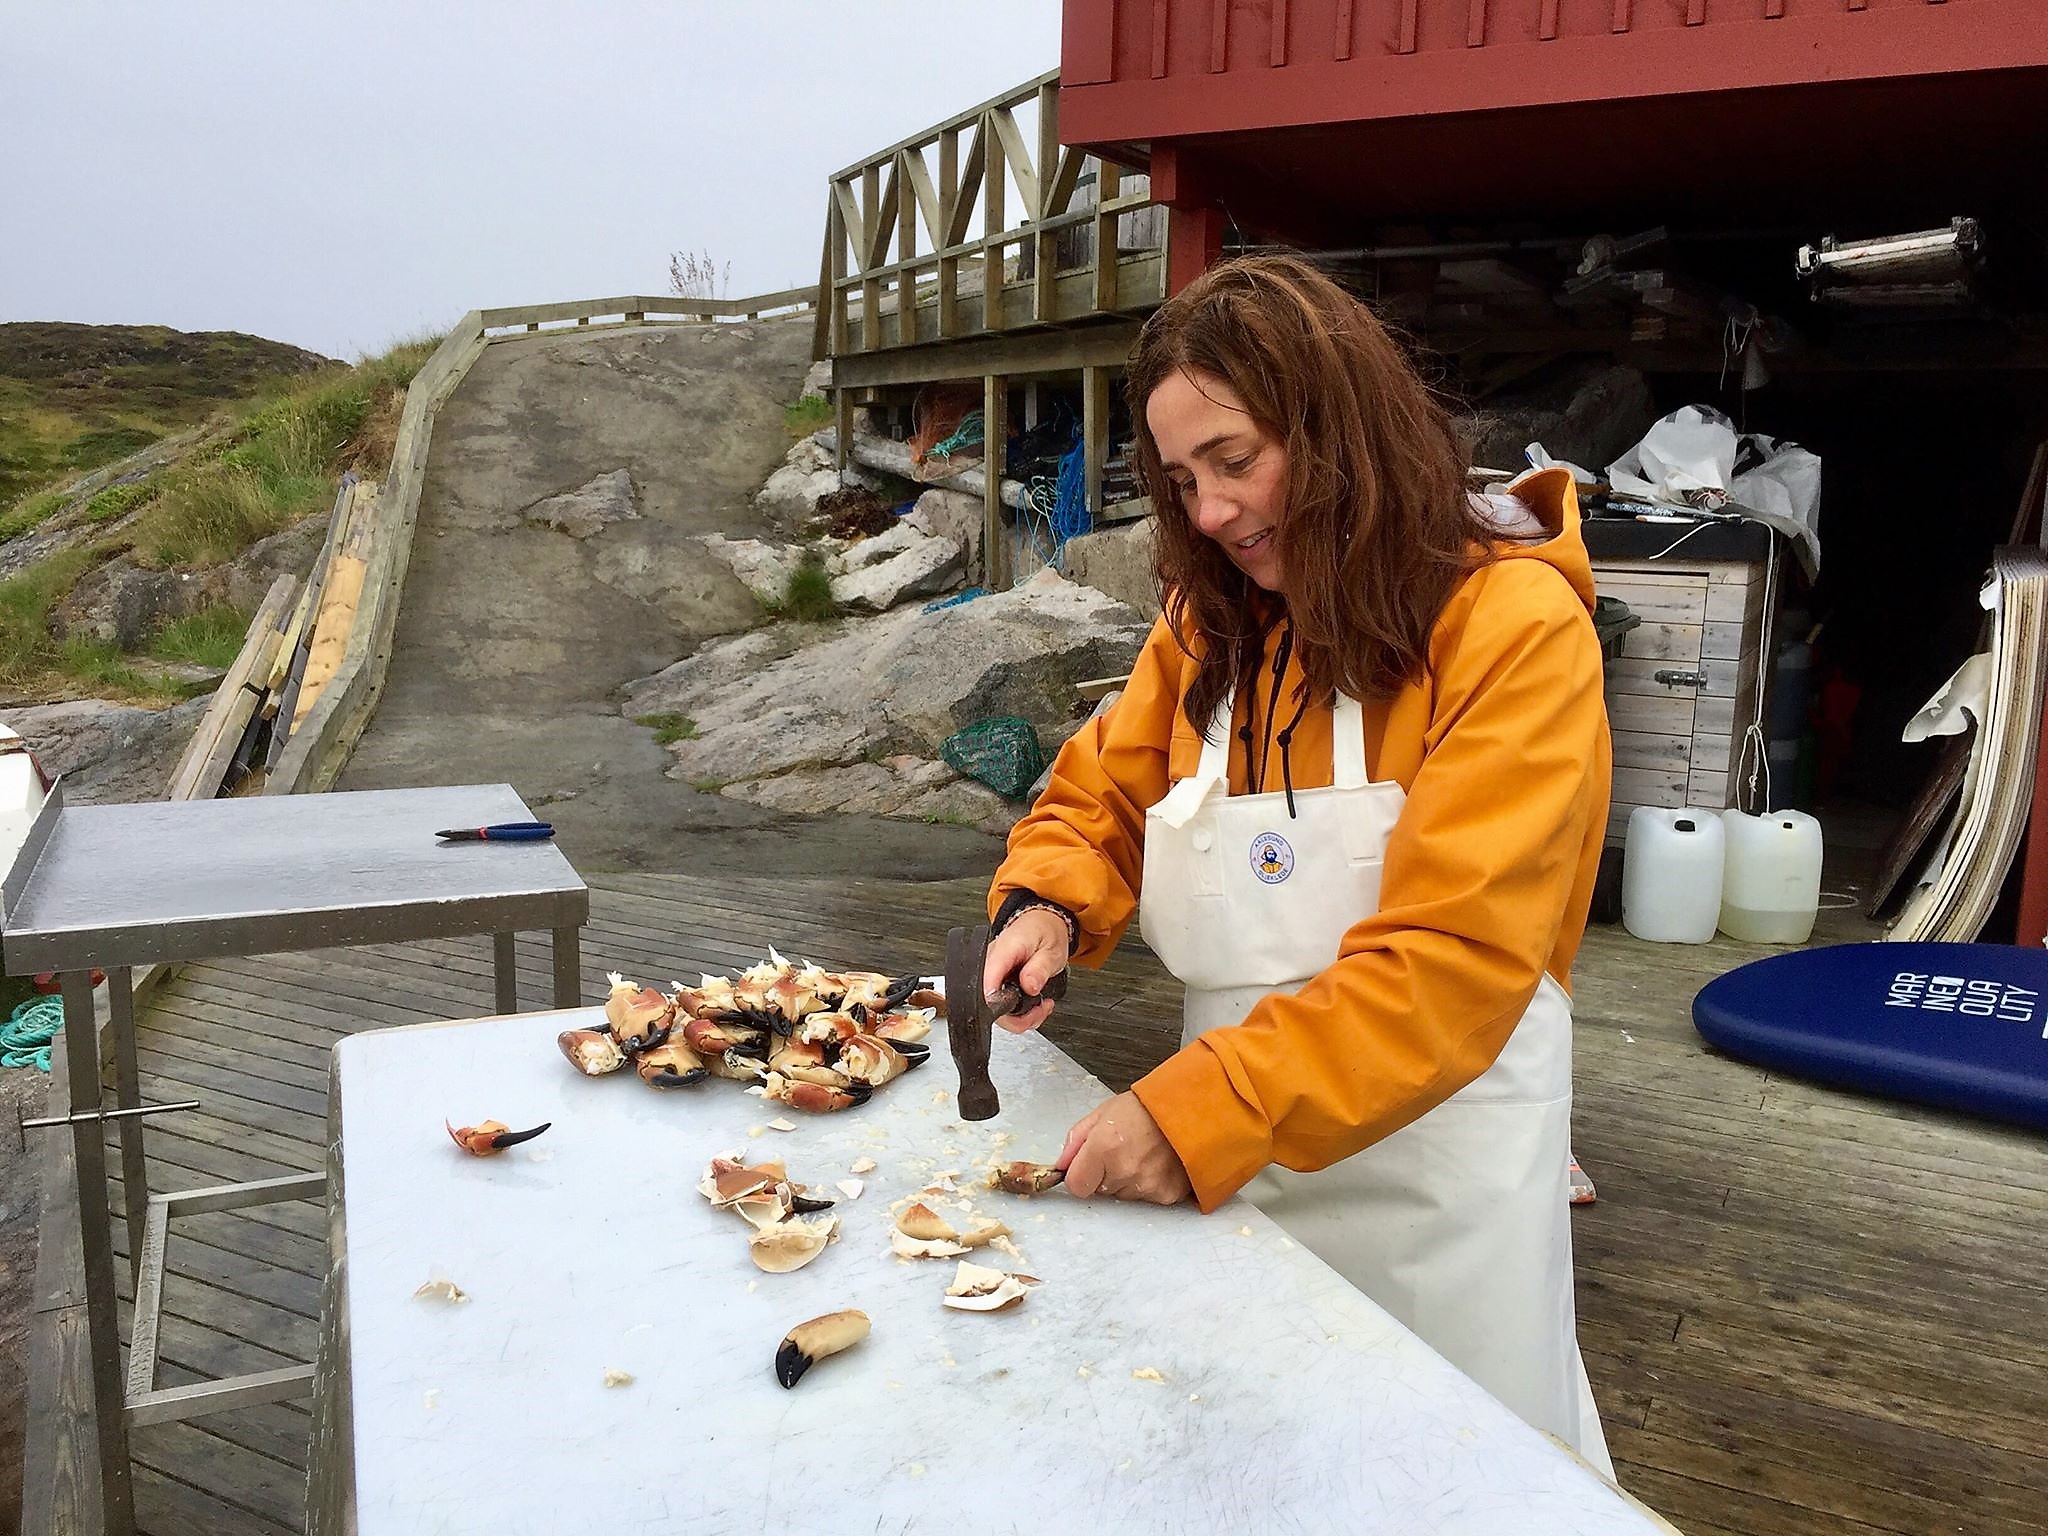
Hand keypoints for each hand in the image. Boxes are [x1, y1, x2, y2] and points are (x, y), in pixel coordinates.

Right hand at [981, 908, 1069, 1033]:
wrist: (1042, 924)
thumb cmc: (1044, 933)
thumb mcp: (1051, 950)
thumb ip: (1040, 969)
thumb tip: (1029, 986)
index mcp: (1003, 950)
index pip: (987, 981)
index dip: (998, 1003)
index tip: (1018, 1010)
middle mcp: (991, 964)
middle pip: (989, 1004)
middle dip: (1017, 1017)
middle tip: (1039, 1010)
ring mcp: (991, 976)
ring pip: (996, 1011)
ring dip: (1021, 1018)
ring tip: (1040, 1007)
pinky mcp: (995, 985)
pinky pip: (1002, 1008)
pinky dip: (1020, 1014)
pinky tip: (1033, 1005)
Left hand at [1057, 1092, 1191, 1204]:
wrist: (1190, 1108)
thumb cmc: (1147, 1107)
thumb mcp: (1103, 1112)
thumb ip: (1077, 1140)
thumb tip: (1063, 1164)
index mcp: (1104, 1147)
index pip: (1077, 1186)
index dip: (1081, 1175)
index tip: (1089, 1166)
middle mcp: (1124, 1170)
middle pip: (1101, 1191)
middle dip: (1106, 1175)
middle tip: (1123, 1151)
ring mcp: (1147, 1185)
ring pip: (1124, 1195)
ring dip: (1128, 1180)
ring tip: (1143, 1154)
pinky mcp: (1167, 1194)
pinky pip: (1147, 1197)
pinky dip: (1150, 1184)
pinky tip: (1157, 1163)